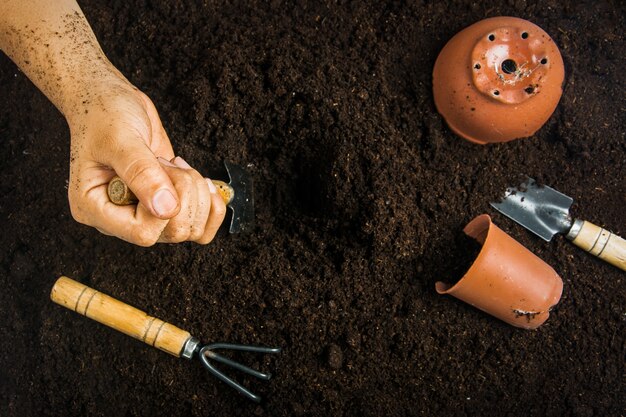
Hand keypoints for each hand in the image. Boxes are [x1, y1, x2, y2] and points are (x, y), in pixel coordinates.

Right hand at [66, 82, 225, 245]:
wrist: (112, 103)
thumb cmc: (104, 116)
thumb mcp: (120, 139)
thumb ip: (141, 173)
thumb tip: (167, 209)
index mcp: (95, 209)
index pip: (143, 233)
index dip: (164, 206)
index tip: (159, 169)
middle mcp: (120, 219)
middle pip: (174, 232)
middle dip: (184, 192)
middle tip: (169, 163)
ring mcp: (145, 215)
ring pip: (191, 229)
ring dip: (196, 193)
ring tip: (176, 166)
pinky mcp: (166, 208)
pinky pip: (201, 225)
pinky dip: (211, 203)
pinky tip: (199, 179)